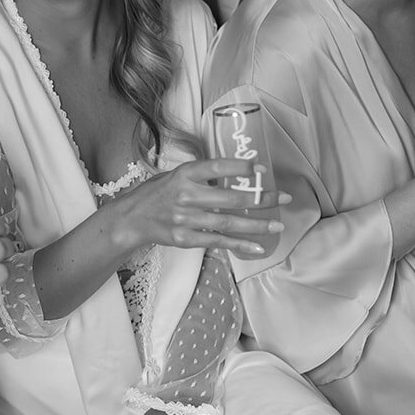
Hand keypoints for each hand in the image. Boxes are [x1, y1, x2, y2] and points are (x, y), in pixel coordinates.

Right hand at [112, 158, 286, 256]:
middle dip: (261, 199)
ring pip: (228, 223)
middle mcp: (185, 195)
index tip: (262, 170)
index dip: (241, 168)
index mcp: (184, 174)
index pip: (216, 167)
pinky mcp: (185, 239)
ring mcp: (185, 219)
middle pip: (229, 199)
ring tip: (277, 224)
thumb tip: (237, 175)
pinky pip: (217, 242)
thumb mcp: (175, 175)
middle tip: (283, 198)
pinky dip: (239, 245)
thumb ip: (202, 176)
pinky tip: (257, 246)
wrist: (131, 219)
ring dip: (256, 225)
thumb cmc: (156, 194)